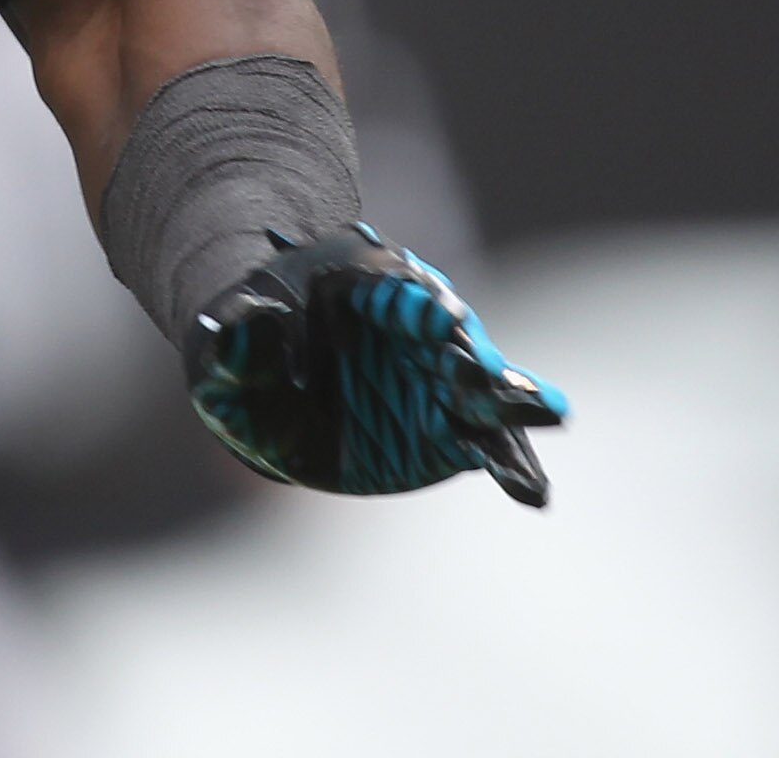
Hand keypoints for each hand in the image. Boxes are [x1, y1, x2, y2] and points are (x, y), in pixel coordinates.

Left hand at [184, 225, 566, 503]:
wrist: (270, 391)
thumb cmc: (245, 356)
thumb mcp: (226, 352)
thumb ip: (236, 343)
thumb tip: (243, 324)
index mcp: (362, 287)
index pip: (396, 288)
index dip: (417, 302)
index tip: (440, 315)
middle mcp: (413, 328)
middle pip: (452, 337)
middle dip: (472, 355)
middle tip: (492, 376)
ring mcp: (435, 379)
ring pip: (482, 389)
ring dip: (512, 401)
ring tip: (552, 414)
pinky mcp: (447, 431)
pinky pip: (484, 445)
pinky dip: (509, 464)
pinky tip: (531, 492)